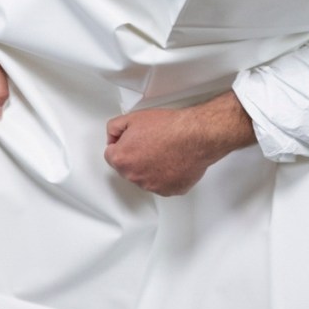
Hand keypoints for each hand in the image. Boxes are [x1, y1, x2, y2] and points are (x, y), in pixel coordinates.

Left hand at [104, 92, 257, 196]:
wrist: (197, 135)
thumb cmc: (170, 127)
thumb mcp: (134, 118)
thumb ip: (114, 128)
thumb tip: (112, 136)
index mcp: (121, 159)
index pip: (111, 155)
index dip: (122, 145)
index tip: (132, 141)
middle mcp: (134, 176)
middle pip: (128, 168)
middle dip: (135, 157)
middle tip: (151, 144)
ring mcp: (152, 186)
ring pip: (145, 178)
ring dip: (150, 168)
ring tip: (165, 152)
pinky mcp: (169, 190)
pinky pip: (163, 184)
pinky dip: (167, 176)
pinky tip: (173, 161)